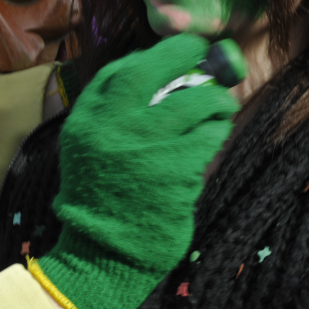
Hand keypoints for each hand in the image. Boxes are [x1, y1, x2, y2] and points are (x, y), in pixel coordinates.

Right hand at [30, 34, 240, 308]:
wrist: (102, 255)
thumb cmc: (101, 198)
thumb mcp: (87, 150)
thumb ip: (111, 115)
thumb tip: (159, 77)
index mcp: (86, 122)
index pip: (118, 72)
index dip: (153, 57)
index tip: (177, 53)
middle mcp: (112, 128)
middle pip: (152, 72)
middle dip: (183, 55)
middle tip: (205, 55)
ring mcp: (145, 149)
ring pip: (192, 105)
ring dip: (214, 102)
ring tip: (222, 107)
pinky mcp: (175, 173)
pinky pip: (206, 141)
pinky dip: (215, 135)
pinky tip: (215, 138)